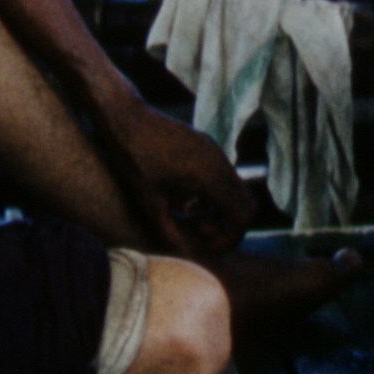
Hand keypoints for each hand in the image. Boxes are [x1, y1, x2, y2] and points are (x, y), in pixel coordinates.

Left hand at [98, 100, 252, 254]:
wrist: (126, 118)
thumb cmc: (133, 160)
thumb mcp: (148, 202)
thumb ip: (170, 231)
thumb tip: (185, 255)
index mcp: (210, 179)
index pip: (242, 218)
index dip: (229, 238)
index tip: (206, 246)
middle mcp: (221, 164)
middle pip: (247, 205)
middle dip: (229, 225)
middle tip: (201, 233)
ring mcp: (216, 153)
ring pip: (236, 190)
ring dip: (220, 209)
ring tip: (188, 215)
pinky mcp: (208, 147)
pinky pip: (224, 176)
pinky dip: (213, 193)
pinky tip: (184, 196)